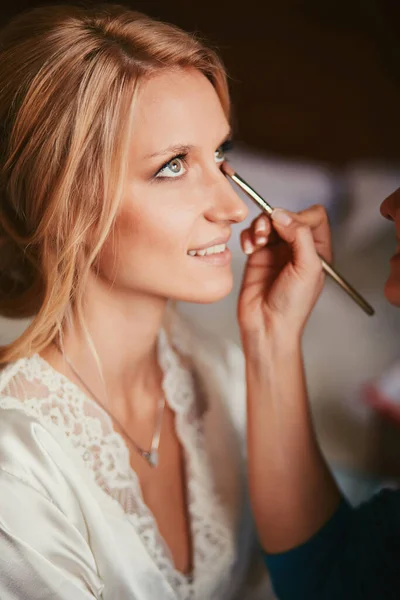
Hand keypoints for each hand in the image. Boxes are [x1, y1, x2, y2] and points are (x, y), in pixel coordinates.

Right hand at [237, 205, 331, 344]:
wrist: (267, 326)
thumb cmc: (293, 307)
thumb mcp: (307, 268)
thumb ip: (300, 236)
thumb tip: (283, 214)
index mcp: (317, 250)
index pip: (314, 217)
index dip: (300, 216)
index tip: (288, 227)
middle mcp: (297, 247)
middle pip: (287, 215)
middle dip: (275, 219)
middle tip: (267, 232)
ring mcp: (276, 251)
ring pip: (268, 221)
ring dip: (260, 226)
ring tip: (257, 242)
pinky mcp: (257, 256)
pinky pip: (252, 234)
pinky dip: (248, 236)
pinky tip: (249, 249)